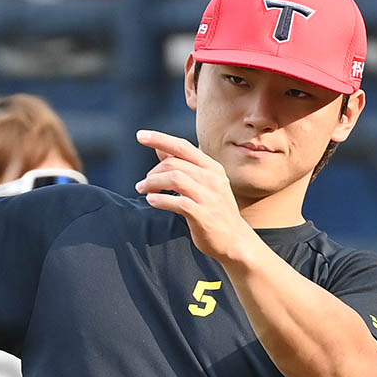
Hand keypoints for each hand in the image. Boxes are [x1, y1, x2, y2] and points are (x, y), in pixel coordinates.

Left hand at [134, 129, 252, 261]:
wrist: (235, 240)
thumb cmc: (215, 211)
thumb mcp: (203, 184)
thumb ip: (183, 166)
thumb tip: (160, 149)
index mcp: (212, 168)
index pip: (182, 147)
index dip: (160, 139)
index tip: (140, 136)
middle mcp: (212, 179)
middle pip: (174, 163)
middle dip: (153, 172)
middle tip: (143, 184)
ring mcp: (209, 197)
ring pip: (174, 178)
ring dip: (152, 183)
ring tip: (143, 191)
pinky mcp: (203, 215)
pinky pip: (177, 202)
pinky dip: (160, 200)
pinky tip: (152, 201)